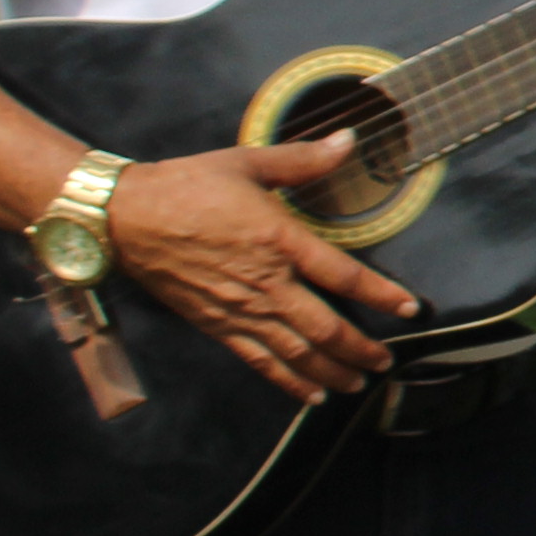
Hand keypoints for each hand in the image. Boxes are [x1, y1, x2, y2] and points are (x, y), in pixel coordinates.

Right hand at [111, 137, 421, 399]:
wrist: (124, 218)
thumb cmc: (187, 185)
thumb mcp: (249, 163)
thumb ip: (303, 160)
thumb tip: (349, 140)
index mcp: (280, 241)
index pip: (345, 276)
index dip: (383, 295)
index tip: (411, 308)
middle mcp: (266, 284)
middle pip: (326, 329)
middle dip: (361, 349)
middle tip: (387, 362)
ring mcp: (240, 310)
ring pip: (297, 353)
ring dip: (332, 372)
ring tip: (359, 383)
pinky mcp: (216, 325)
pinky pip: (260, 361)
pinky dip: (289, 382)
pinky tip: (311, 395)